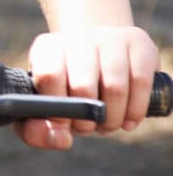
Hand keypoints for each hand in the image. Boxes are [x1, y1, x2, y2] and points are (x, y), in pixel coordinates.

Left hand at [16, 26, 160, 149]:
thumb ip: (35, 128)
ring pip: (115, 88)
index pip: (48, 76)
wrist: (97, 51)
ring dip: (112, 119)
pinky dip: (135, 111)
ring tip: (106, 126)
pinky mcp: (139, 43)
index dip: (58, 109)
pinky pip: (141, 83)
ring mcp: (110, 38)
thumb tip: (59, 138)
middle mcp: (77, 38)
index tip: (63, 126)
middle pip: (83, 86)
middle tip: (87, 128)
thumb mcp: (42, 102)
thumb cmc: (65, 85)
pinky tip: (127, 120)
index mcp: (47, 48)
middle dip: (86, 121)